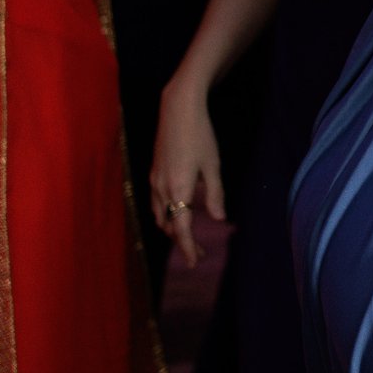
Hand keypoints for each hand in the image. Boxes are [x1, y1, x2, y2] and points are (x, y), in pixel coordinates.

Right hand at [148, 84, 223, 269]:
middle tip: (199, 253)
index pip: (181, 229)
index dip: (188, 248)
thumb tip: (218, 219)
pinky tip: (177, 211)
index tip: (196, 263)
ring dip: (172, 228)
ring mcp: (154, 180)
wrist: (177, 110)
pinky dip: (166, 213)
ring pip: (159, 215)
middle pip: (168, 226)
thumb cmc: (200, 136)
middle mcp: (161, 189)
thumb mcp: (213, 165)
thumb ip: (215, 194)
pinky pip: (156, 202)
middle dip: (182, 241)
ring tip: (188, 236)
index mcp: (178, 190)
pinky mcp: (153, 172)